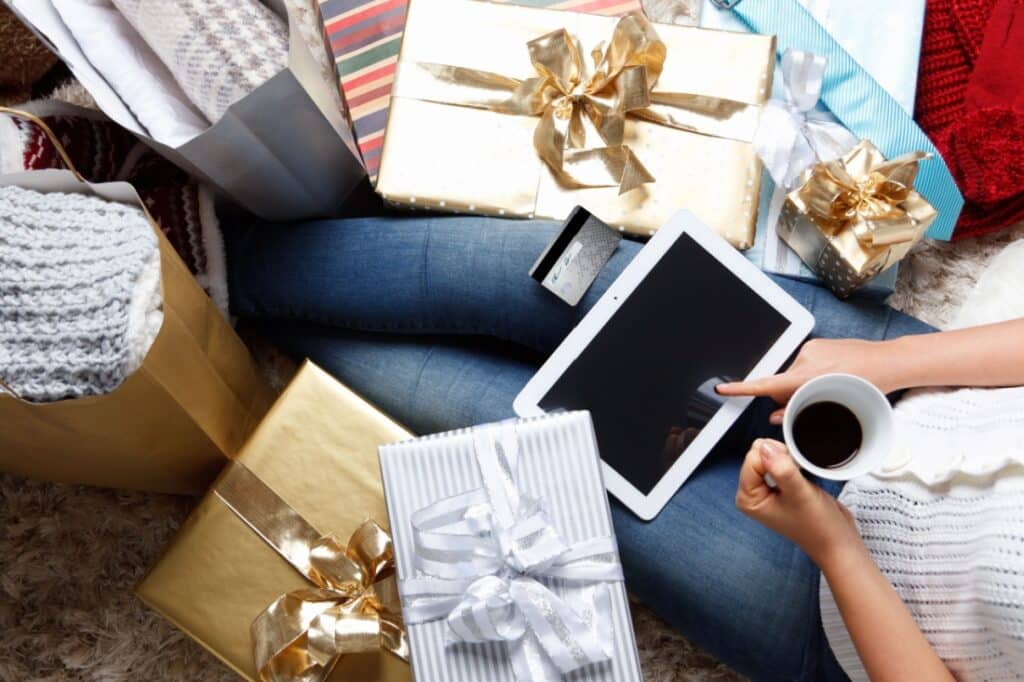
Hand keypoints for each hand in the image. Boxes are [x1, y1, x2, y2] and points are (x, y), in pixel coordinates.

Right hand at [717, 338, 900, 423]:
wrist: (891, 361)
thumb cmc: (869, 385)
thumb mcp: (833, 405)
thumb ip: (800, 410)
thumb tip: (776, 416)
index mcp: (807, 375)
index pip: (766, 384)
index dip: (741, 388)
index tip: (722, 389)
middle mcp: (805, 358)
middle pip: (782, 383)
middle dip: (787, 396)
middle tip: (806, 407)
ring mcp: (811, 349)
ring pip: (794, 375)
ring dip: (803, 386)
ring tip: (831, 390)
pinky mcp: (818, 344)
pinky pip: (805, 364)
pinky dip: (811, 375)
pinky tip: (832, 379)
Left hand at [735, 439, 860, 567]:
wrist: (837, 540)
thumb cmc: (818, 525)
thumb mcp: (799, 493)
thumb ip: (781, 469)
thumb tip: (766, 447)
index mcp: (747, 498)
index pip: (752, 459)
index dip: (775, 458)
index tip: (792, 471)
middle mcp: (752, 493)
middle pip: (758, 455)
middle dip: (780, 459)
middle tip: (797, 478)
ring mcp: (764, 489)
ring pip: (770, 456)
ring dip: (788, 462)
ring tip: (800, 481)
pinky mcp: (777, 486)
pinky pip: (780, 462)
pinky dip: (793, 464)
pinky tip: (802, 479)